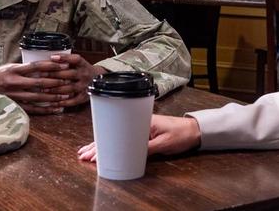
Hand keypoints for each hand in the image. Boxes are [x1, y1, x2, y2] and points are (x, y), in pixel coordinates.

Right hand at [0, 60, 75, 114]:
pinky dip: (46, 109)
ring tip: (66, 95)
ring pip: (38, 97)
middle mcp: (14, 82)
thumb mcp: (10, 66)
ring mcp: (14, 95)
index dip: (51, 65)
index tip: (65, 64)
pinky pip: (33, 109)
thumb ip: (25, 67)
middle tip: (70, 80)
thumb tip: (45, 64)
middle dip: (56, 81)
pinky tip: (57, 108)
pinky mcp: (15, 105)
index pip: (36, 66)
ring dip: (53, 96)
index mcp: (14, 70)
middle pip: (39, 82)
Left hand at [40, 53, 106, 107]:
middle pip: (70, 74)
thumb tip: (50, 58)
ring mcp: (85, 86)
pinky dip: (63, 102)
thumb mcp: (77, 63)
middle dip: (54, 74)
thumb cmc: (82, 70)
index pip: (75, 59)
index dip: (64, 58)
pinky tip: (53, 102)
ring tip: (44, 90)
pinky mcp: (84, 96)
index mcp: (83, 64)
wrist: (99, 80)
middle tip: (40, 75)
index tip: (52, 57)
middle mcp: (85, 74)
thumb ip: (66, 60)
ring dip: (56, 89)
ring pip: (70, 88)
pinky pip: (73, 101)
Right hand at [77, 115, 201, 161]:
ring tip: (87, 152)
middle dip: (97, 145)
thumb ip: (147, 149)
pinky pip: (124, 139)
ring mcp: (140, 128)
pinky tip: (107, 149)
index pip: (115, 133)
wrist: (195, 130)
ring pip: (116, 137)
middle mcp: (137, 123)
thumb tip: (129, 157)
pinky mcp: (144, 133)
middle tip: (83, 155)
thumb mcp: (164, 144)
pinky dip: (114, 144)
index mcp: (140, 122)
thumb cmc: (181, 134)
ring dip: (102, 145)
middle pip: (112, 135)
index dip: (101, 144)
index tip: (92, 153)